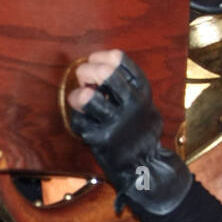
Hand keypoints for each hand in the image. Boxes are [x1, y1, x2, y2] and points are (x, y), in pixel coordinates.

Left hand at [68, 50, 190, 216]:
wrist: (145, 164)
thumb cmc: (138, 129)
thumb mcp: (143, 101)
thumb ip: (125, 85)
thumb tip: (96, 65)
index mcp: (142, 90)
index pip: (119, 59)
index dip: (100, 57)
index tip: (92, 61)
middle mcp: (132, 103)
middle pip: (103, 73)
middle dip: (86, 71)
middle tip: (82, 79)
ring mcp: (117, 122)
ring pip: (87, 98)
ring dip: (77, 96)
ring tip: (79, 99)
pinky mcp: (102, 139)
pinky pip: (79, 121)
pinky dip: (79, 120)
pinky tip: (87, 124)